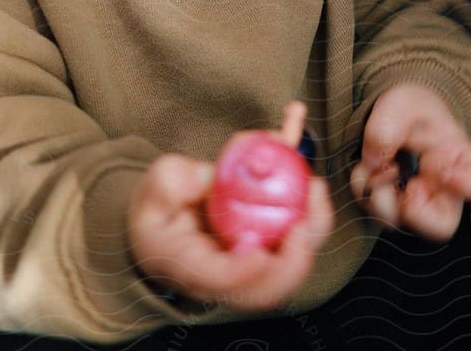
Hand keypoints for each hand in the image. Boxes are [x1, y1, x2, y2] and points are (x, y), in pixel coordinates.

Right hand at [127, 147, 331, 311]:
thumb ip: (172, 182)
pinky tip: (313, 191)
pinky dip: (312, 225)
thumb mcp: (155, 186)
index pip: (216, 280)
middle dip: (292, 262)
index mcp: (186, 267)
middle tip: (304, 222)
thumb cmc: (161, 207)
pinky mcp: (267, 260)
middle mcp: (221, 282)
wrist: (169, 226)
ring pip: (287, 274)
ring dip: (310, 237)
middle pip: (263, 291)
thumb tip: (203, 179)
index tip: (258, 253)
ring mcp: (248, 275)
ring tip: (315, 192)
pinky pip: (296, 252)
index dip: (240, 271)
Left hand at [350, 82, 470, 240]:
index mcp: (461, 157)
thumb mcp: (401, 103)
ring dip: (379, 194)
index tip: (448, 174)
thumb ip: (388, 126)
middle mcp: (444, 189)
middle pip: (441, 226)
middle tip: (407, 183)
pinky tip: (369, 165)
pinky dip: (364, 188)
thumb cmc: (411, 110)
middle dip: (414, 212)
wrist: (396, 115)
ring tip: (381, 163)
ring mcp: (418, 202)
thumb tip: (373, 161)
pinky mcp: (392, 206)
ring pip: (399, 222)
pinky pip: (374, 210)